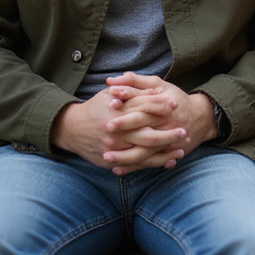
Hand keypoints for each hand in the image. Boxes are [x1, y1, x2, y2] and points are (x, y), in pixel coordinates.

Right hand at [51, 87, 186, 170]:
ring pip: (143, 152)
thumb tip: (152, 90)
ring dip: (164, 152)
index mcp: (116, 111)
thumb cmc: (95, 108)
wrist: (71, 129)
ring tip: (180, 150)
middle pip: (147, 134)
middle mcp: (116, 131)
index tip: (175, 104)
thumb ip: (130, 90)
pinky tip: (167, 162)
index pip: (143, 107)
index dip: (160, 105)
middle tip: (183, 131)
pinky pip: (135, 164)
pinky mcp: (111, 160)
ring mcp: (114, 148)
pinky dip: (152, 164)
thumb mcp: (109, 94)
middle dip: (167, 134)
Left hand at [101, 73, 218, 174]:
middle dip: (125, 127)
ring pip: (145, 150)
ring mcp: (168, 141)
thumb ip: (134, 81)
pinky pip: (148, 163)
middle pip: (144, 125)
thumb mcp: (158, 85)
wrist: (201, 118)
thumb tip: (110, 80)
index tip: (109, 104)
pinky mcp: (167, 153)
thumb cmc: (174, 99)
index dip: (127, 102)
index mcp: (164, 104)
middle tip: (107, 129)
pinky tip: (117, 169)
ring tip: (106, 156)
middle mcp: (167, 123)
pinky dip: (133, 167)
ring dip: (126, 155)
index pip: (144, 102)